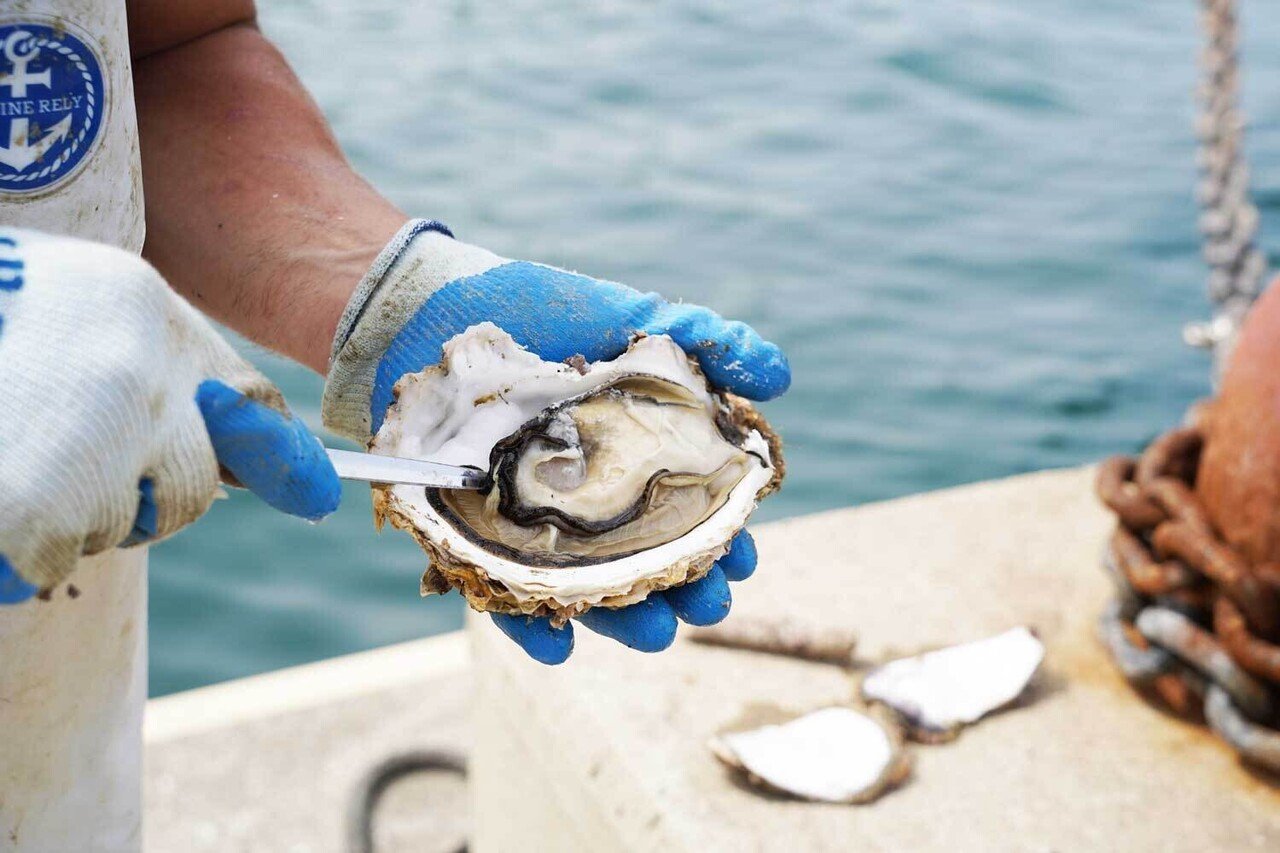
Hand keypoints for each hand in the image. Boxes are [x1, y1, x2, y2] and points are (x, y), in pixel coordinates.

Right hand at [0, 228, 340, 601]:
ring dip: (64, 514)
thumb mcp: (82, 323)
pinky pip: (45, 561)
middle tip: (54, 446)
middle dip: (133, 492)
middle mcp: (132, 377)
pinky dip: (15, 545)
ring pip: (111, 531)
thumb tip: (303, 486)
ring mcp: (78, 446)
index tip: (316, 494)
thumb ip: (185, 390)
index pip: (249, 407)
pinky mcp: (27, 516)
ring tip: (8, 446)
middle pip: (185, 493)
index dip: (278, 458)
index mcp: (145, 311)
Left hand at [324, 220, 788, 662]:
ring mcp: (533, 524)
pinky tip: (560, 649)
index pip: (692, 513)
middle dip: (685, 590)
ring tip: (656, 634)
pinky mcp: (472, 540)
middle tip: (709, 605)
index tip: (746, 555)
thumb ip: (707, 338)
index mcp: (635, 457)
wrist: (431, 307)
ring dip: (624, 620)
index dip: (724, 538)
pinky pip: (503, 599)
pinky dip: (531, 629)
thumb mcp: (630, 314)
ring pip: (586, 591)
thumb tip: (780, 378)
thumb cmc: (539, 310)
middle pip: (647, 563)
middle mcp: (590, 500)